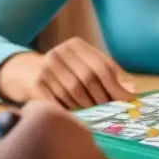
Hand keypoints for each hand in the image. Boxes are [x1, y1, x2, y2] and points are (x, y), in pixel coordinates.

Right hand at [0, 38, 135, 108]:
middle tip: (111, 111)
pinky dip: (71, 109)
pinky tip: (77, 114)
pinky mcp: (37, 83)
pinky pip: (60, 101)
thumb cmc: (66, 72)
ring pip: (75, 91)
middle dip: (103, 97)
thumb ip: (111, 75)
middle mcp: (60, 52)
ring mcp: (47, 66)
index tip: (127, 100)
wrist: (26, 74)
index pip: (101, 64)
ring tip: (95, 112)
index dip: (116, 84)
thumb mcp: (86, 66)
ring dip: (87, 105)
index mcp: (76, 45)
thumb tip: (132, 90)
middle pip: (89, 77)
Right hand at [0, 101, 109, 158]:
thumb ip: (2, 134)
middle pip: (56, 130)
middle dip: (44, 143)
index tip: (9, 149)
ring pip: (74, 153)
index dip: (17, 129)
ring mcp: (96, 155)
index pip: (30, 111)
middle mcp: (78, 128)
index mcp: (49, 115)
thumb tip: (9, 125)